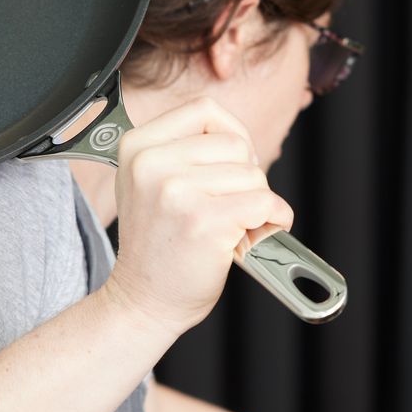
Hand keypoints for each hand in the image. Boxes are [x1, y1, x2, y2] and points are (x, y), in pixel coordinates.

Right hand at [105, 98, 293, 337]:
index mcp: (138, 146)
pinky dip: (273, 219)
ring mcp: (176, 191)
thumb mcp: (149, 182)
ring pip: (252, 174)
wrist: (143, 301)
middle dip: (245, 175)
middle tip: (229, 205)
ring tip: (233, 225)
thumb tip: (240, 137)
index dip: (231, 134)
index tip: (232, 164)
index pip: (205, 110)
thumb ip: (183, 150)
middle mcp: (152, 163)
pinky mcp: (205, 221)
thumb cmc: (157, 244)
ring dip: (256, 202)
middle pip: (235, 143)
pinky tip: (254, 234)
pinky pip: (264, 202)